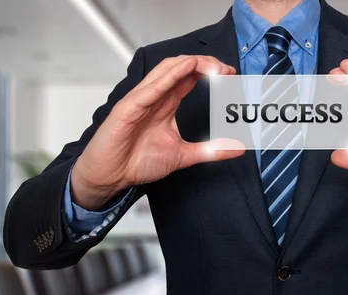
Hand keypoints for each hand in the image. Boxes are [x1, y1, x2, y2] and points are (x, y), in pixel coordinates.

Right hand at [71, 55, 243, 208]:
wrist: (111, 176)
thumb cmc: (136, 161)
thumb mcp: (183, 156)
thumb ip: (210, 151)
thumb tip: (237, 149)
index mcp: (165, 103)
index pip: (189, 77)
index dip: (210, 72)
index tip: (231, 75)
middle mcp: (154, 97)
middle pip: (180, 67)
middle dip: (206, 64)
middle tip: (227, 70)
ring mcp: (141, 100)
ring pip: (166, 70)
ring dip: (191, 64)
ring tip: (213, 67)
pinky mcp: (128, 108)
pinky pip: (150, 88)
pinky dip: (169, 76)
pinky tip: (186, 69)